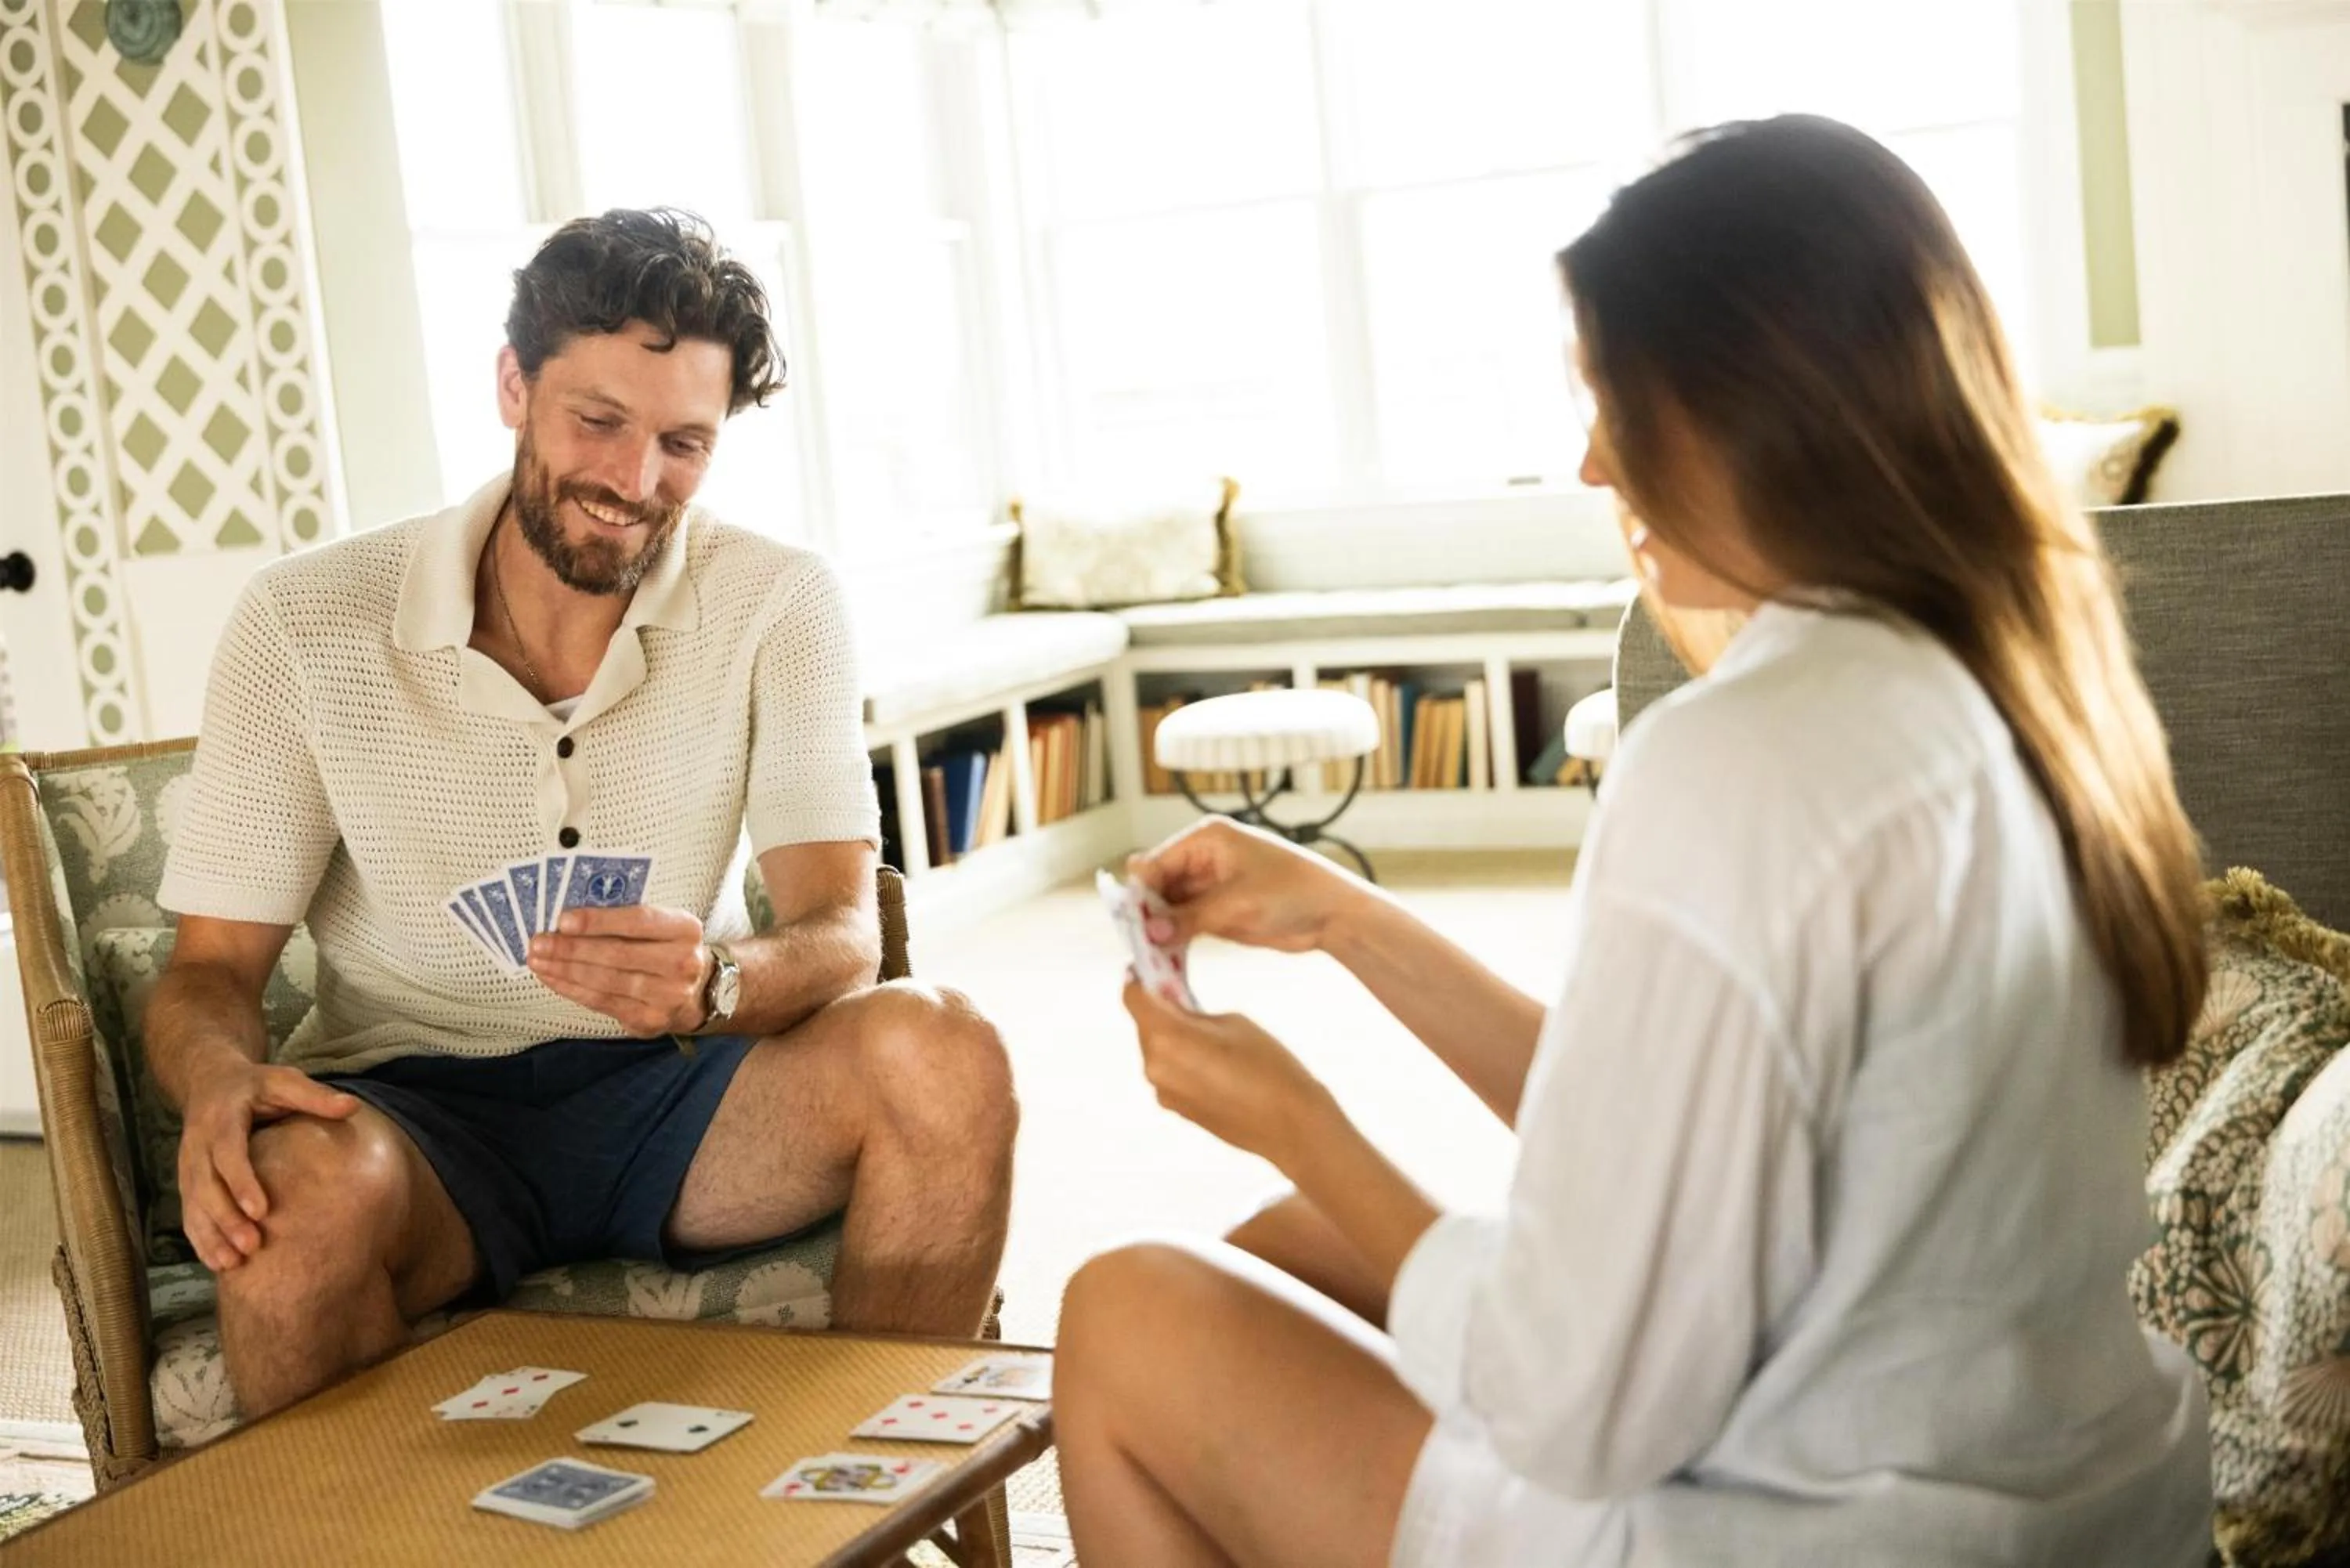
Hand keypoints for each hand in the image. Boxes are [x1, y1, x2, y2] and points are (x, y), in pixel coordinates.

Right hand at [176, 1059, 359, 1272]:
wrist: (209, 1082)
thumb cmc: (255, 1085)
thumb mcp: (282, 1080)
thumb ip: (313, 1096)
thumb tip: (351, 1106)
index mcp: (221, 1118)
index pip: (227, 1153)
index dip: (241, 1182)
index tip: (261, 1211)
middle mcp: (198, 1144)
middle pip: (206, 1186)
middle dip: (225, 1218)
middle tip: (251, 1246)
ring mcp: (188, 1165)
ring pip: (193, 1204)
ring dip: (211, 1235)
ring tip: (232, 1264)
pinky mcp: (187, 1180)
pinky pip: (189, 1212)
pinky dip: (200, 1238)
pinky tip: (217, 1263)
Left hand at [528, 904, 711, 1035]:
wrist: (698, 991)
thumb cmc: (666, 949)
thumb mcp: (662, 926)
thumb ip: (626, 920)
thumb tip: (570, 918)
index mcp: (685, 929)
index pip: (638, 921)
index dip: (599, 921)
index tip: (563, 920)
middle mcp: (683, 963)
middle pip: (617, 954)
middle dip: (571, 948)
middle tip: (538, 942)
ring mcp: (668, 996)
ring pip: (606, 981)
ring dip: (565, 970)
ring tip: (538, 959)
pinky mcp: (650, 1020)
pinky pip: (602, 1002)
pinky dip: (572, 989)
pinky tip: (552, 978)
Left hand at [1122, 977, 1337, 1166]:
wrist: (1290, 1125)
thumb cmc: (1269, 1069)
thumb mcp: (1232, 1022)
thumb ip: (1195, 1012)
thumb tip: (1176, 1008)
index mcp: (1168, 1038)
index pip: (1133, 997)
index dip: (1140, 979)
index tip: (1151, 969)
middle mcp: (1156, 1067)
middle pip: (1144, 1024)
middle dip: (1160, 1007)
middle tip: (1183, 992)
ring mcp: (1164, 1091)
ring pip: (1156, 1049)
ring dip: (1170, 1035)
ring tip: (1204, 1029)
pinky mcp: (1175, 1108)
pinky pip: (1169, 1072)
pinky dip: (1180, 1059)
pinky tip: (1210, 1058)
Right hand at [1127, 817, 1356, 954]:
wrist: (1333, 914)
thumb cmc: (1292, 893)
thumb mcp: (1236, 904)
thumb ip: (1190, 917)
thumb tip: (1151, 932)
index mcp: (1207, 839)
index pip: (1158, 863)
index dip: (1141, 893)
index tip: (1130, 923)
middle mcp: (1204, 858)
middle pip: (1160, 885)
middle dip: (1149, 914)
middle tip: (1138, 944)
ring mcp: (1211, 886)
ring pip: (1171, 907)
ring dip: (1161, 929)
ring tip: (1149, 955)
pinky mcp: (1219, 910)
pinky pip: (1186, 922)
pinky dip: (1177, 938)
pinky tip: (1167, 957)